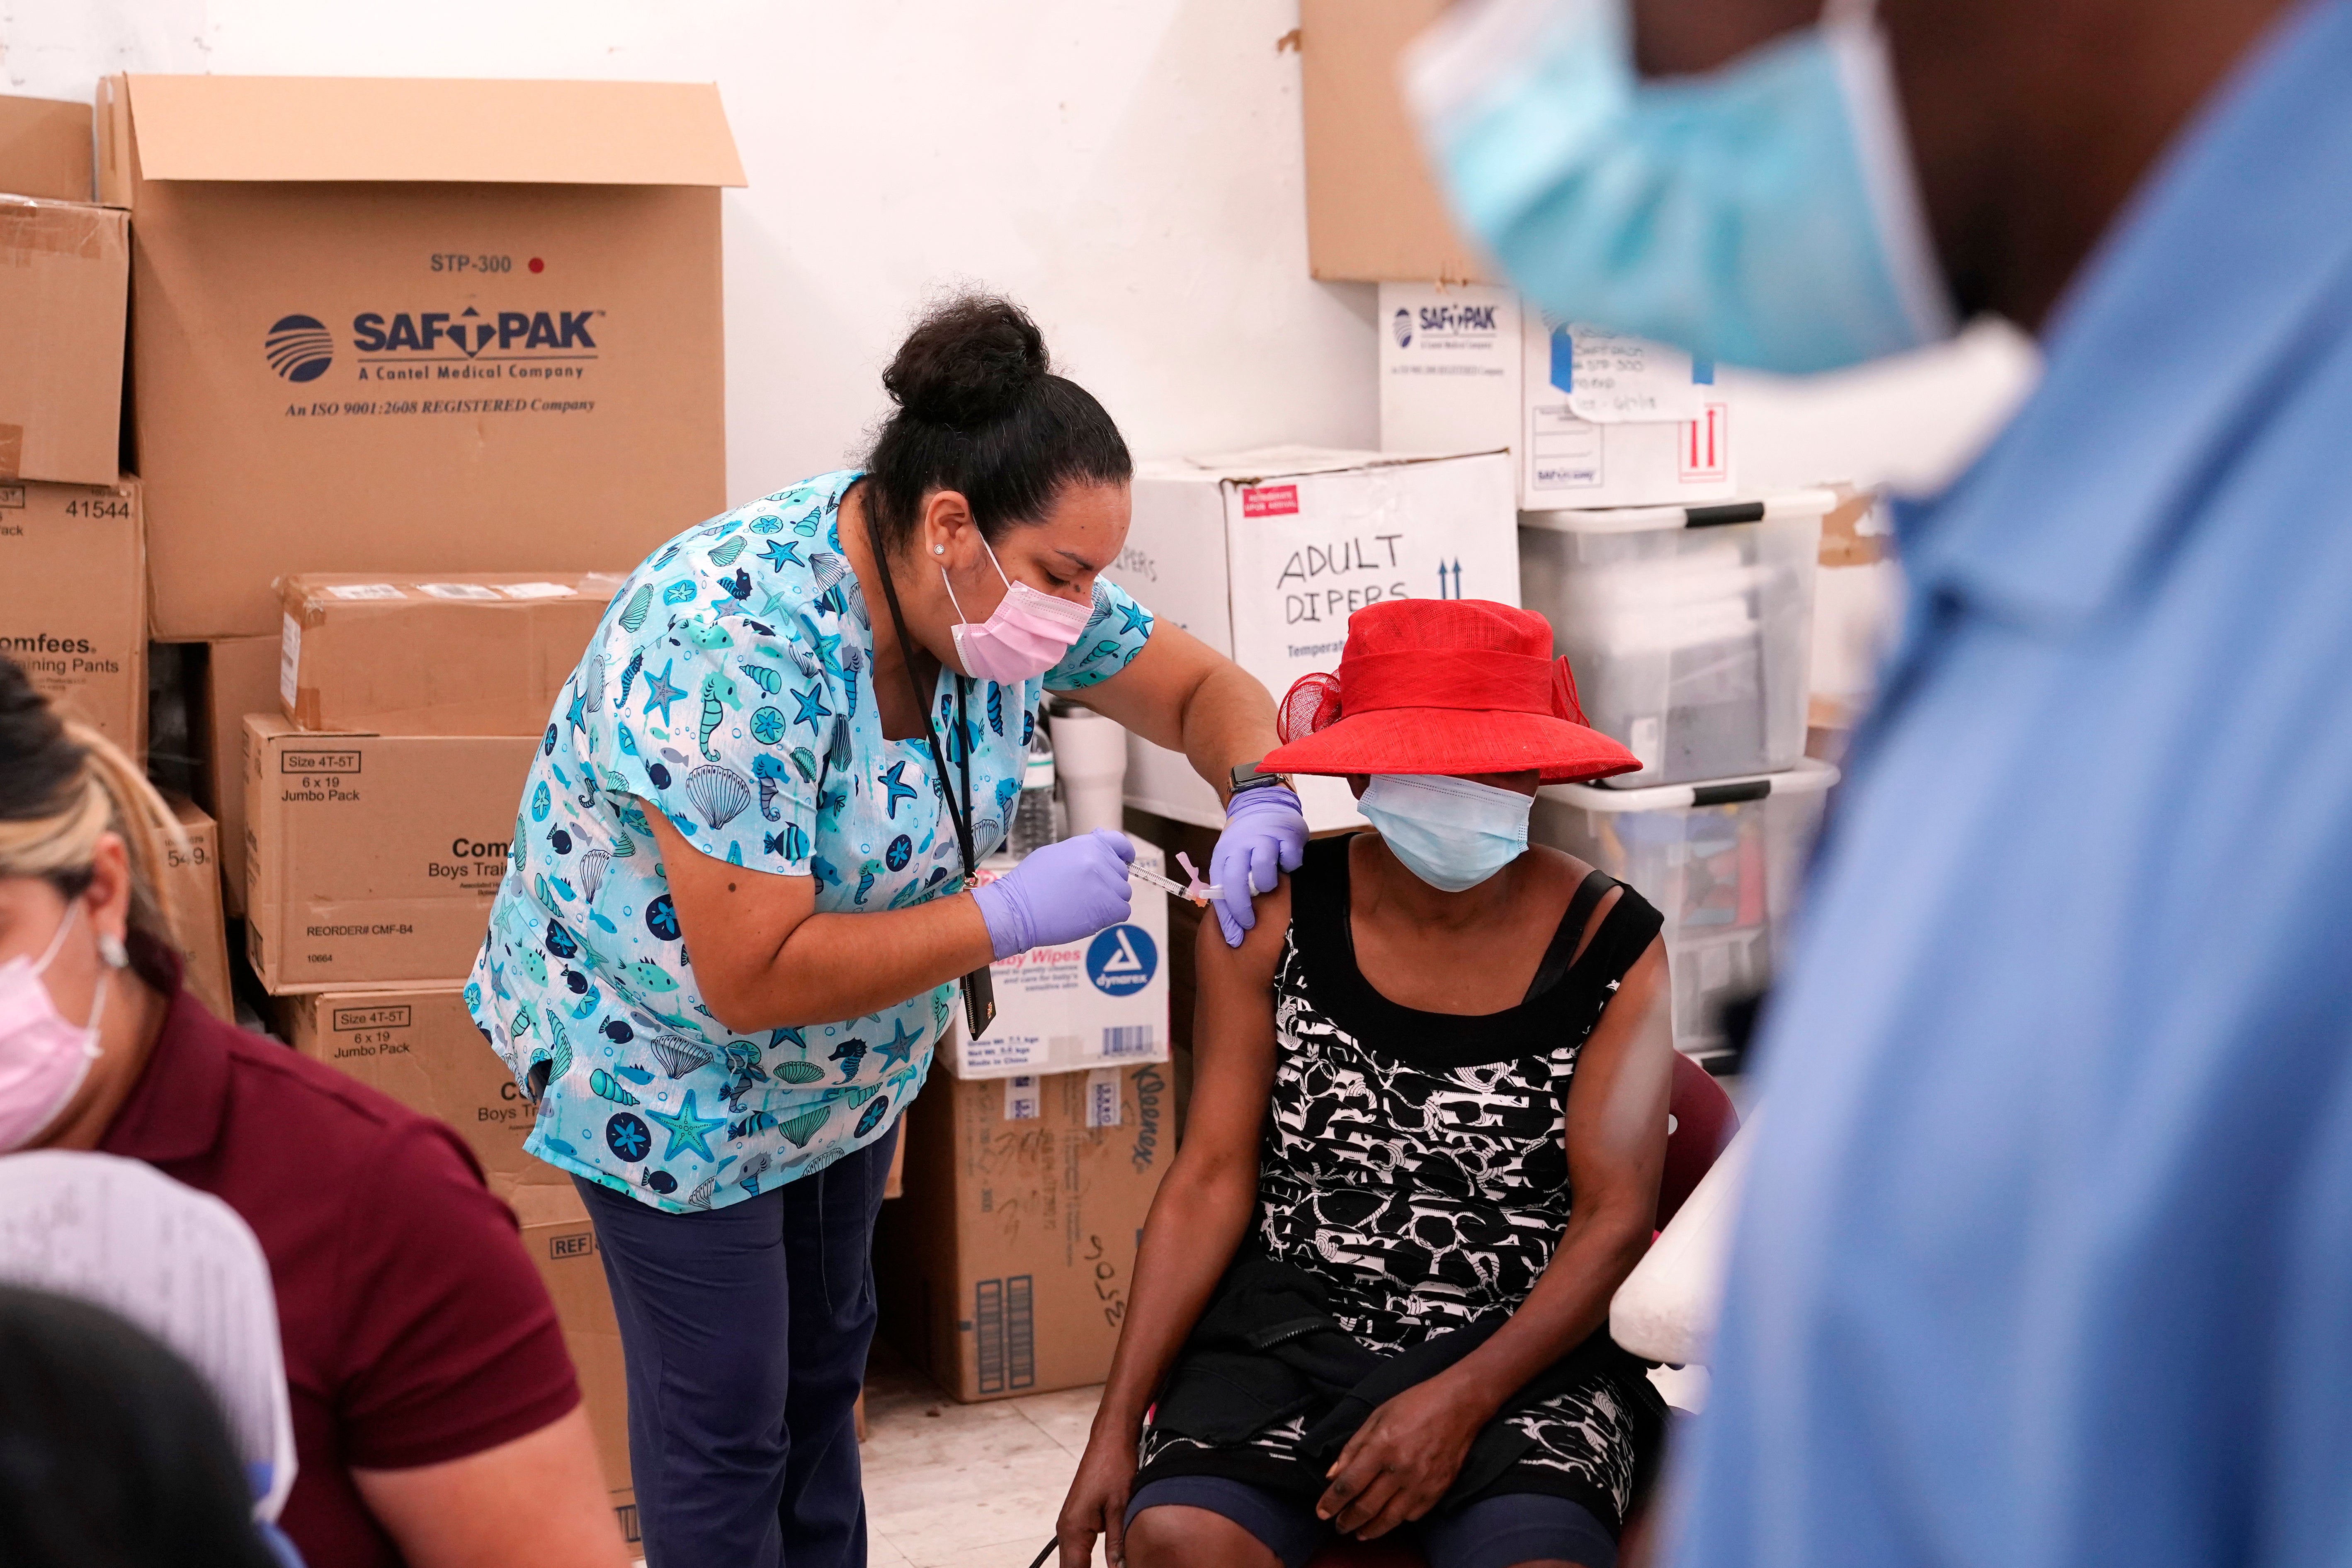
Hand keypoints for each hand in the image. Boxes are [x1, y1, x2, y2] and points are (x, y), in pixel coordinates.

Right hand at [972, 829, 1135, 957]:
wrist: (1018, 909)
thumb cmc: (1030, 883)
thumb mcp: (1055, 853)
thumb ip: (1082, 850)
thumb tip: (1100, 841)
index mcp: (1088, 844)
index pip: (1119, 843)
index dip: (1123, 853)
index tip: (1124, 860)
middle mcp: (1100, 861)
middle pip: (1120, 873)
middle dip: (1108, 882)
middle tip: (1085, 892)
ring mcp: (1105, 885)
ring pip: (1122, 893)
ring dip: (1109, 900)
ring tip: (1084, 905)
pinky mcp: (1107, 909)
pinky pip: (1122, 910)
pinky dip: (1110, 915)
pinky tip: (1091, 915)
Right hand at [1057, 1430, 1140, 1566]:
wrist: (1111, 1439)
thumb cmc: (1115, 1467)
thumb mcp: (1122, 1508)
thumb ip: (1117, 1545)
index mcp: (1072, 1529)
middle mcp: (1066, 1529)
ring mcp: (1071, 1525)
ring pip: (1075, 1562)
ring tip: (1113, 1566)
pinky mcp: (1079, 1520)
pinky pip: (1080, 1551)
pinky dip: (1087, 1563)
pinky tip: (1105, 1566)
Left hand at [1208, 786, 1306, 946]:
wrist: (1260, 801)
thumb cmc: (1244, 839)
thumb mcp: (1229, 858)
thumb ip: (1229, 886)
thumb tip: (1231, 927)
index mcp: (1224, 853)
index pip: (1221, 889)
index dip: (1228, 917)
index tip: (1235, 937)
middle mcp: (1241, 845)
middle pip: (1237, 882)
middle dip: (1243, 908)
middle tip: (1250, 923)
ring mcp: (1264, 838)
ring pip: (1263, 871)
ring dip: (1266, 883)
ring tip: (1268, 883)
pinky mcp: (1287, 834)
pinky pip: (1289, 859)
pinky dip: (1289, 865)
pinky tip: (1285, 862)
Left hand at [1314, 1375, 1488, 1539]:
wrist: (1459, 1405)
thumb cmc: (1415, 1404)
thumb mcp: (1377, 1416)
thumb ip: (1353, 1447)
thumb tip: (1332, 1476)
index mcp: (1381, 1447)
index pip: (1348, 1484)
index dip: (1331, 1502)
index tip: (1321, 1513)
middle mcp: (1400, 1469)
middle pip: (1366, 1507)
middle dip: (1348, 1521)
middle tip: (1338, 1526)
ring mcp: (1421, 1483)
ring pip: (1390, 1518)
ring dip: (1370, 1529)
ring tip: (1359, 1533)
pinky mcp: (1438, 1490)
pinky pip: (1413, 1514)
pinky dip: (1397, 1520)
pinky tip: (1389, 1519)